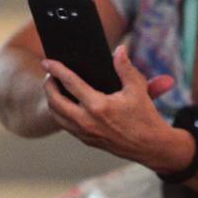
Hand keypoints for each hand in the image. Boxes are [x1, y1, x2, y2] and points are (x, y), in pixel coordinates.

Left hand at [42, 45, 188, 172]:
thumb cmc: (145, 117)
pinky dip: (60, 113)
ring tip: (53, 88)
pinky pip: (66, 125)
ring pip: (57, 116)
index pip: (70, 83)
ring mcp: (85, 133)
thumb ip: (125, 68)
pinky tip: (64, 104)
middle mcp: (87, 121)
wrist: (151, 146)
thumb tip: (119, 50)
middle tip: (49, 74)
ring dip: (51, 100)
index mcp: (98, 106)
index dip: (57, 69)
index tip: (46, 61)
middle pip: (55, 101)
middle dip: (48, 86)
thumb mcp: (138, 89)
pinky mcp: (87, 140)